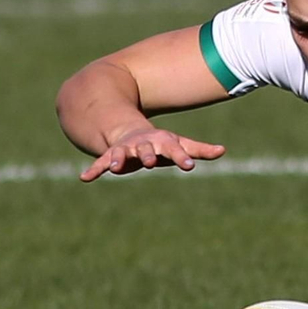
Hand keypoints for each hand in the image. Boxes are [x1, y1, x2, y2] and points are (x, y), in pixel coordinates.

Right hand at [79, 126, 225, 180]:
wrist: (130, 131)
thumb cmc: (160, 142)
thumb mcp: (179, 144)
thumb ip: (198, 150)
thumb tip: (222, 150)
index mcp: (162, 142)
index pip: (175, 150)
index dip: (182, 157)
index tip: (190, 166)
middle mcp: (142, 144)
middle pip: (145, 149)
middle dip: (146, 155)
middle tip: (149, 162)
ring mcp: (125, 149)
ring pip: (120, 154)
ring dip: (117, 160)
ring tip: (113, 168)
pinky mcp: (110, 156)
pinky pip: (100, 162)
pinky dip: (93, 169)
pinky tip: (85, 178)